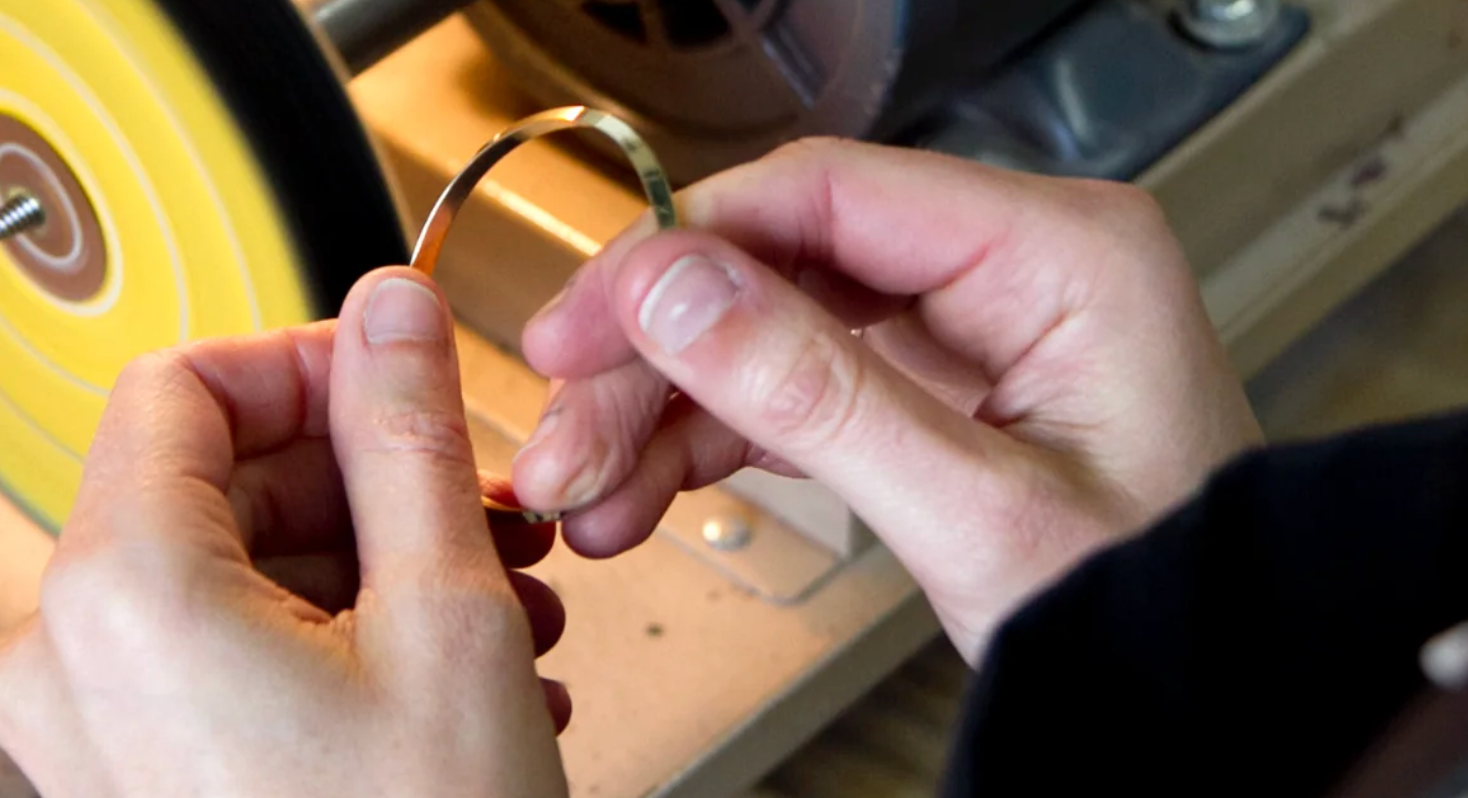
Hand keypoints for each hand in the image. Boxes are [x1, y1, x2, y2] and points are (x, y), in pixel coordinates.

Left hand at [0, 269, 569, 796]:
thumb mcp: (445, 618)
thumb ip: (407, 435)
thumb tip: (390, 313)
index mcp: (122, 592)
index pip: (181, 382)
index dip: (304, 360)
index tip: (395, 375)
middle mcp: (71, 658)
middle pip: (209, 482)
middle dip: (363, 479)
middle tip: (478, 502)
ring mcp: (94, 729)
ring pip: (231, 574)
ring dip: (372, 566)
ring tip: (497, 602)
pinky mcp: (133, 778)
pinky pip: (222, 658)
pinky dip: (333, 640)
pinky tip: (447, 671)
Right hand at [510, 138, 1263, 660]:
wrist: (1221, 700)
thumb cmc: (1159, 612)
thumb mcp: (975, 510)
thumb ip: (817, 393)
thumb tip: (672, 291)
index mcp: (1056, 253)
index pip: (823, 196)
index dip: (680, 252)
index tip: (583, 320)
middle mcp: (1007, 270)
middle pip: (776, 267)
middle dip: (655, 358)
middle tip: (563, 430)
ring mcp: (966, 332)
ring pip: (766, 334)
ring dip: (663, 412)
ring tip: (583, 490)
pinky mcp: (932, 395)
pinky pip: (794, 394)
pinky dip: (711, 446)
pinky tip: (639, 493)